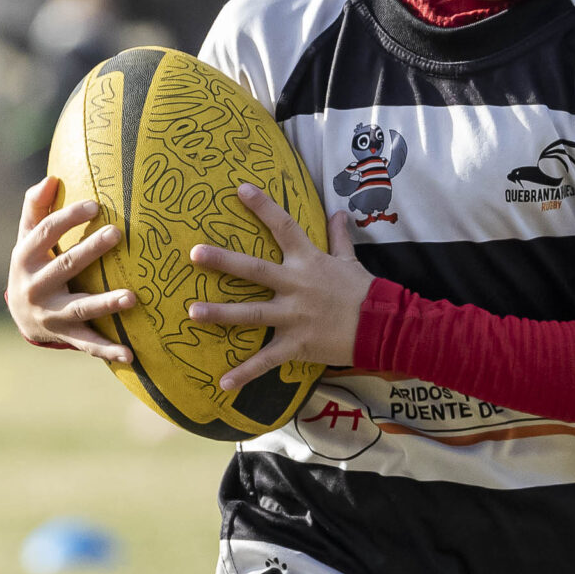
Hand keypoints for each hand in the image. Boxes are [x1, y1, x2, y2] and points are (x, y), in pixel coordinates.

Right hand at [5, 177, 135, 363]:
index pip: (46, 232)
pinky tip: (131, 354)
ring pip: (80, 308)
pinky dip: (109, 350)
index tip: (95, 205)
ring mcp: (51, 313)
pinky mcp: (66, 334)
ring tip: (132, 297)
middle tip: (117, 234)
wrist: (20, 316)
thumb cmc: (33, 264)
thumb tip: (51, 179)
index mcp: (25, 257)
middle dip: (90, 251)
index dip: (69, 218)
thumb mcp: (27, 237)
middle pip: (65, 266)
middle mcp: (35, 286)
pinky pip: (89, 343)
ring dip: (105, 303)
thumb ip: (36, 207)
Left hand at [187, 186, 372, 391]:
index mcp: (308, 261)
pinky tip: (223, 384)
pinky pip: (266, 361)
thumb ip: (339, 237)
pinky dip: (245, 373)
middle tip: (194, 253)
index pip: (284, 226)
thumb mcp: (350, 260)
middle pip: (254, 270)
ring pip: (252, 314)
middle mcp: (296, 286)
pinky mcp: (296, 344)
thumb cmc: (364, 291)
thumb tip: (338, 212)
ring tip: (192, 313)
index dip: (262, 206)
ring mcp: (294, 316)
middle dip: (223, 261)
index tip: (240, 189)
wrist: (383, 326)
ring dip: (220, 314)